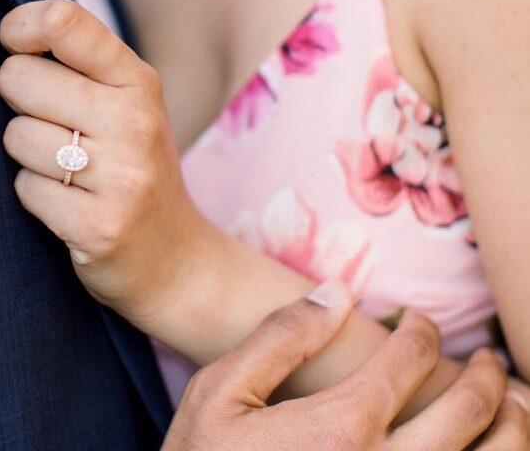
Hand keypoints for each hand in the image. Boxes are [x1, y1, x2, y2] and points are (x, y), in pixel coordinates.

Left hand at [0, 0, 205, 321]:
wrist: (177, 260)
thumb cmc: (131, 166)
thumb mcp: (125, 103)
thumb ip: (78, 63)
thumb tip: (9, 31)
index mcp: (137, 79)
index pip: (63, 21)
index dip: (20, 27)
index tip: (14, 46)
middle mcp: (134, 120)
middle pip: (19, 78)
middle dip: (17, 102)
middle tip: (50, 126)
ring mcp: (121, 174)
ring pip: (16, 136)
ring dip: (26, 156)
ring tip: (64, 171)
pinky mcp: (100, 225)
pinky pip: (25, 189)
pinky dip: (35, 198)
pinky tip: (67, 205)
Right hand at [165, 283, 528, 450]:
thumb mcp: (221, 392)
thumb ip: (281, 337)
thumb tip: (339, 292)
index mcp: (339, 428)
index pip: (408, 361)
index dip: (420, 330)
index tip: (417, 320)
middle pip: (466, 414)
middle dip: (485, 376)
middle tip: (487, 358)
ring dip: (514, 431)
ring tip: (515, 406)